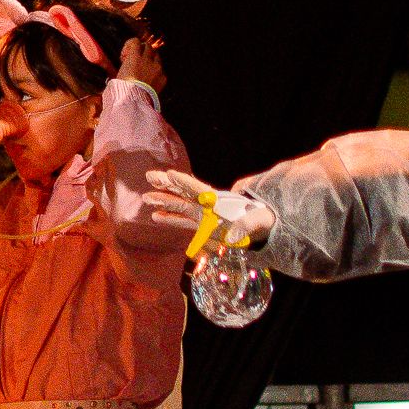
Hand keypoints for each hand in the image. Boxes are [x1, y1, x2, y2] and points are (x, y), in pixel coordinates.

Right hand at [119, 36, 164, 92]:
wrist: (135, 102)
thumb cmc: (123, 89)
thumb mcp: (118, 74)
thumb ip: (124, 65)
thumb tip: (123, 63)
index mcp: (134, 57)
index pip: (135, 41)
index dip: (131, 45)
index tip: (127, 53)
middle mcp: (147, 60)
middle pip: (148, 46)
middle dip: (143, 50)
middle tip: (138, 57)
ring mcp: (157, 68)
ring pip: (157, 56)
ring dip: (151, 59)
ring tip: (145, 68)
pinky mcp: (163, 77)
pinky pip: (161, 70)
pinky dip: (157, 73)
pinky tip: (150, 80)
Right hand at [142, 168, 274, 246]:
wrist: (262, 227)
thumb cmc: (262, 219)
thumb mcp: (258, 220)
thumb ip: (247, 225)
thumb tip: (234, 235)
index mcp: (218, 201)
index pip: (199, 189)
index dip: (185, 182)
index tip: (170, 173)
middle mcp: (207, 205)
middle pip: (184, 192)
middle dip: (167, 184)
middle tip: (149, 176)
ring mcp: (202, 214)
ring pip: (179, 205)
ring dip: (163, 200)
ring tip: (146, 197)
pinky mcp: (201, 225)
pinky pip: (182, 220)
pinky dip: (169, 218)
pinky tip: (155, 216)